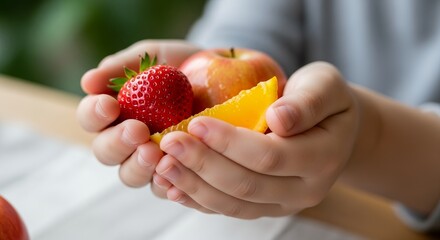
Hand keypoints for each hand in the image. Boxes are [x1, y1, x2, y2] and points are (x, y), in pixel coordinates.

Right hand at [76, 40, 199, 186]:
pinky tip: (173, 180)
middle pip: (105, 152)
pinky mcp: (174, 173)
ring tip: (155, 152)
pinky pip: (162, 188)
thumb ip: (122, 67)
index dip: (94, 114)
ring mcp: (149, 159)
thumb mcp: (153, 57)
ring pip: (130, 175)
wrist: (223, 76)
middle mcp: (126, 139)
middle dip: (117, 143)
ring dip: (138, 166)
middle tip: (138, 131)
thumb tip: (87, 82)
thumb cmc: (181, 66)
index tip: (110, 105)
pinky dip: (165, 185)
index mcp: (114, 113)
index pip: (90, 118)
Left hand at [153, 62, 359, 217]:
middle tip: (168, 143)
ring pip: (234, 204)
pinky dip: (198, 200)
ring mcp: (283, 203)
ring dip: (194, 186)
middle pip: (246, 185)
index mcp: (322, 158)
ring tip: (162, 165)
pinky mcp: (264, 207)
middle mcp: (304, 190)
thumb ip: (307, 101)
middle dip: (203, 164)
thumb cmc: (326, 100)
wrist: (331, 129)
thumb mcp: (326, 86)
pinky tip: (172, 187)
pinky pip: (229, 210)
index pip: (269, 156)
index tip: (196, 122)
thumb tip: (277, 119)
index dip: (230, 143)